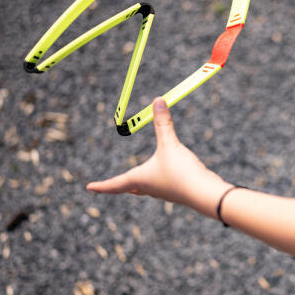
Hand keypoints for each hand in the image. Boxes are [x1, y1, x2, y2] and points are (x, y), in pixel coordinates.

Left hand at [87, 98, 232, 219]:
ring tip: (139, 179)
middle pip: (131, 188)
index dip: (101, 185)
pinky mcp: (178, 191)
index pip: (115, 184)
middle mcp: (150, 188)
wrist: (205, 193)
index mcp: (140, 179)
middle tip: (113, 186)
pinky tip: (168, 174)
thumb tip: (157, 100)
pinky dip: (159, 180)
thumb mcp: (170, 144)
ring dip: (141, 183)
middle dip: (122, 186)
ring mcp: (165, 192)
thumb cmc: (182, 172)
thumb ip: (163, 123)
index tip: (89, 187)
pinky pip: (164, 185)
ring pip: (148, 188)